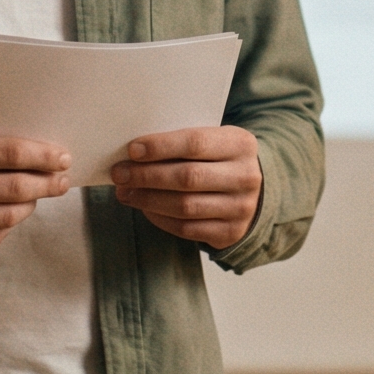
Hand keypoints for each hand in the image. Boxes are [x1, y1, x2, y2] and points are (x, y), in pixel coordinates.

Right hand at [0, 130, 70, 253]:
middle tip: (62, 180)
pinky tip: (13, 213)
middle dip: (48, 183)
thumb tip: (31, 141)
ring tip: (38, 196)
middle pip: (16, 187)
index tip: (62, 157)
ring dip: (32, 205)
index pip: (10, 153)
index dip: (43, 156)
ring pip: (10, 215)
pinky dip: (9, 224)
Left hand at [112, 126, 261, 249]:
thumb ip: (182, 144)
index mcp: (240, 145)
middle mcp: (246, 177)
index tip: (132, 150)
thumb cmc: (220, 160)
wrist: (254, 191)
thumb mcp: (214, 141)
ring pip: (184, 206)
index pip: (195, 143)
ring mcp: (240, 208)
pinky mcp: (230, 232)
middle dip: (147, 176)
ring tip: (125, 192)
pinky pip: (186, 228)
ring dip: (148, 199)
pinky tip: (144, 208)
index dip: (161, 147)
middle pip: (187, 177)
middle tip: (120, 173)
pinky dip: (159, 218)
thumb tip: (134, 153)